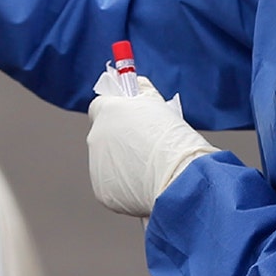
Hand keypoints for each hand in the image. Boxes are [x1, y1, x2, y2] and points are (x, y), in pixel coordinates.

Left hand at [87, 68, 218, 217]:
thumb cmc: (173, 139)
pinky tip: (144, 185)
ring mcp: (96, 165)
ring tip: (149, 169)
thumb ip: (140, 92)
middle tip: (144, 147)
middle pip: (103, 136)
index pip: (99, 106)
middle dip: (119, 140)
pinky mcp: (101, 190)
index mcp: (107, 112)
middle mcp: (96, 137)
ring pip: (107, 162)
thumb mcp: (157, 103)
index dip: (114, 112)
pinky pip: (111, 186)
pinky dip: (124, 187)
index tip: (127, 118)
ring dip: (121, 164)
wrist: (179, 176)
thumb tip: (135, 85)